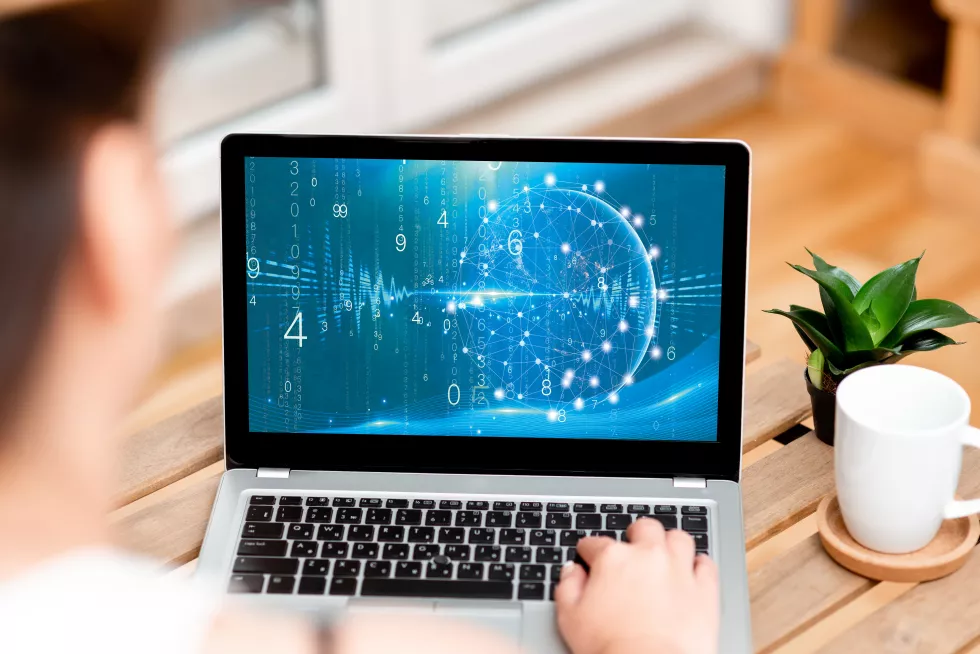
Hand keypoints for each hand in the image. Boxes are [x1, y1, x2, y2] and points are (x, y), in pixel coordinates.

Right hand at [554, 518, 718, 653]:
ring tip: (666, 553)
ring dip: (671, 543)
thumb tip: (571, 572)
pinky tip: (693, 572)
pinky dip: (700, 565)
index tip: (589, 557)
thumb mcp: (570, 618)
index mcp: (612, 559)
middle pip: (644, 528)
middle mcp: (648, 556)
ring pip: (679, 539)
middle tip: (633, 547)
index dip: (589, 551)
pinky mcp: (704, 590)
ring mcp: (679, 570)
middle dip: (636, 534)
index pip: (595, 543)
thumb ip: (567, 587)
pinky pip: (707, 565)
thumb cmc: (610, 647)